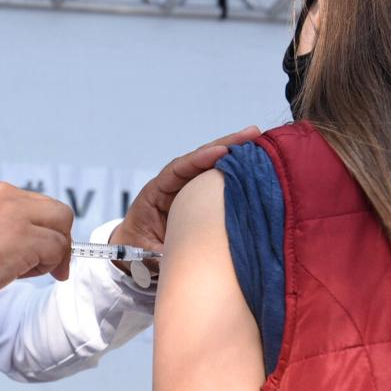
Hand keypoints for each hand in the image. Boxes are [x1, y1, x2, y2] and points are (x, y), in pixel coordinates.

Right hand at [0, 180, 73, 321]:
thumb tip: (28, 242)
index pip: (34, 204)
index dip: (41, 229)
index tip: (38, 251)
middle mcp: (4, 195)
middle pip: (56, 211)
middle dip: (57, 238)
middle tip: (48, 265)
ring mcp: (16, 214)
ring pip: (61, 228)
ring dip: (52, 255)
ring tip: (24, 273)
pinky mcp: (24, 238)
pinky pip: (57, 250)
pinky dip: (48, 267)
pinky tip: (20, 276)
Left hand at [109, 126, 260, 274]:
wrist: (130, 251)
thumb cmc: (134, 248)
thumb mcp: (141, 252)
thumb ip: (156, 254)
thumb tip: (176, 257)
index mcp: (154, 193)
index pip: (178, 170)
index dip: (200, 159)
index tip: (222, 152)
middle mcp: (172, 185)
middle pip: (199, 160)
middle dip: (225, 145)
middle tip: (253, 133)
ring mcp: (186, 189)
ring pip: (210, 167)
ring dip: (234, 154)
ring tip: (260, 140)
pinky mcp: (198, 198)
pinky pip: (216, 182)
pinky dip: (235, 173)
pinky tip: (255, 164)